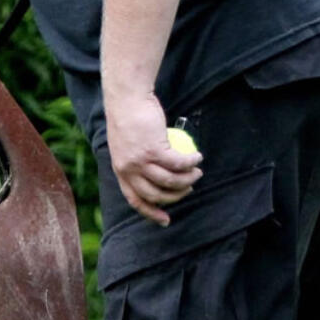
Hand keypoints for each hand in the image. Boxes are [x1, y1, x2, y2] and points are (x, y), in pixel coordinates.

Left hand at [105, 93, 202, 225]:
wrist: (127, 99)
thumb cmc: (128, 119)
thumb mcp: (126, 146)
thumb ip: (137, 162)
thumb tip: (158, 176)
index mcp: (121, 171)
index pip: (135, 199)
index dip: (151, 212)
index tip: (166, 220)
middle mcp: (129, 170)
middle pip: (156, 194)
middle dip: (176, 195)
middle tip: (189, 186)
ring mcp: (141, 161)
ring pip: (170, 180)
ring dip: (188, 179)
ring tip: (197, 171)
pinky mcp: (154, 150)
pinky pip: (179, 163)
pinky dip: (191, 162)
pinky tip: (198, 156)